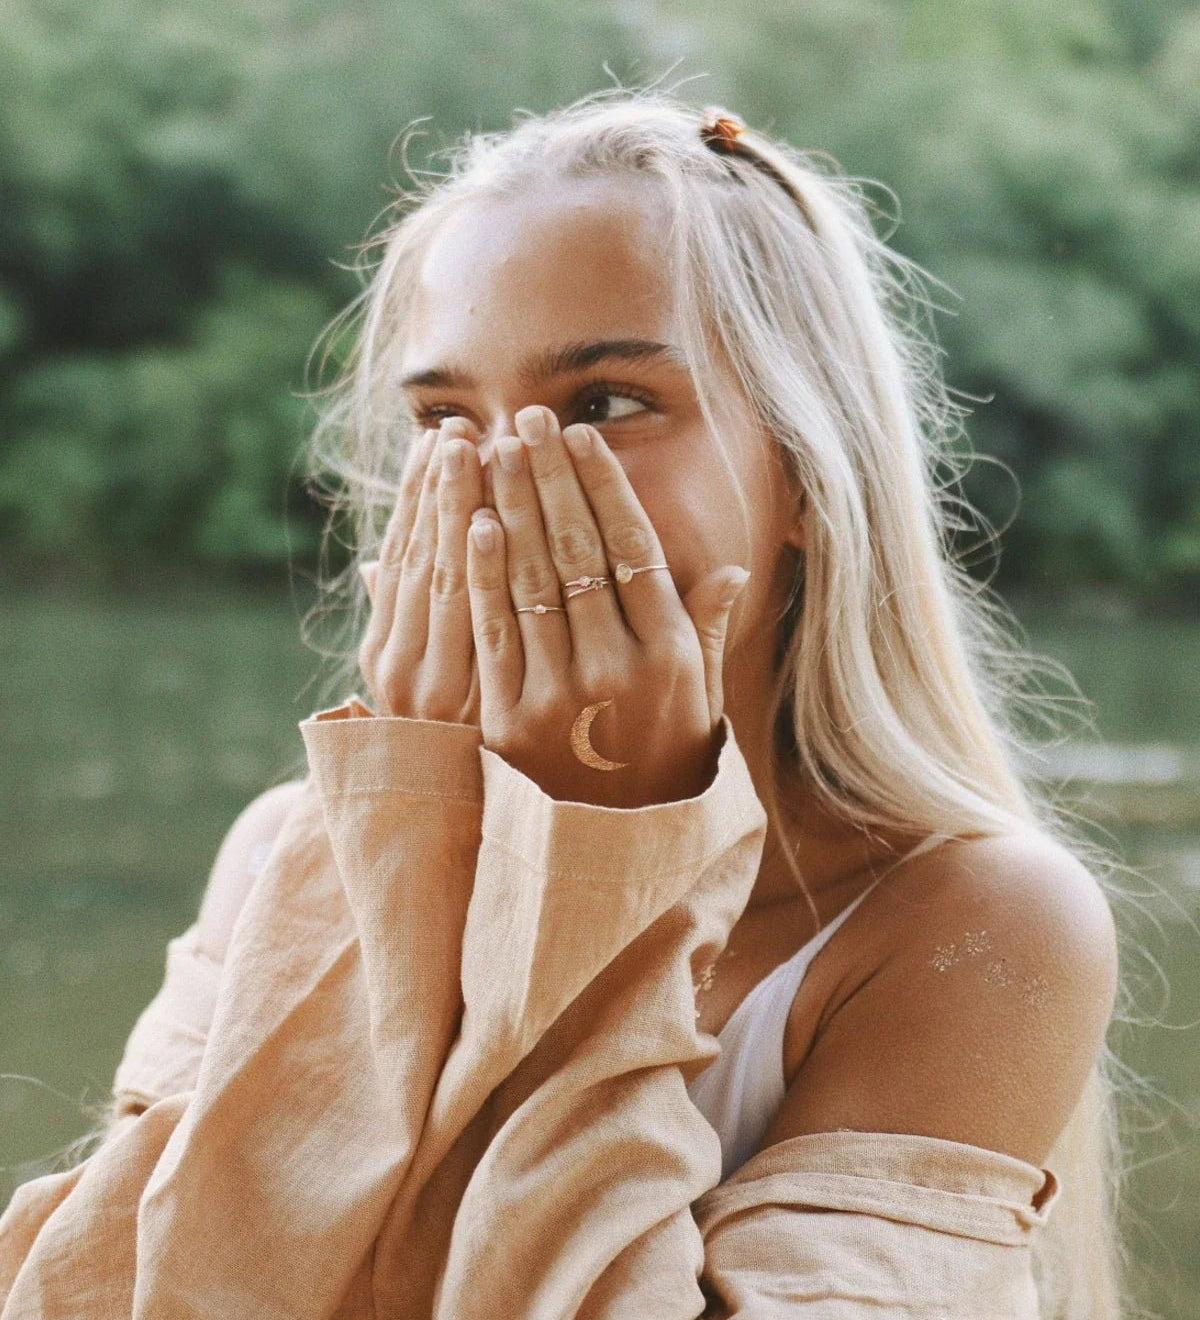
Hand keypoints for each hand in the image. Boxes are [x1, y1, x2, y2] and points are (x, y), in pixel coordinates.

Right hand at [358, 417, 486, 723]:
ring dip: (462, 509)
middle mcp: (404, 663)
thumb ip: (401, 620)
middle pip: (427, 555)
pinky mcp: (480, 707)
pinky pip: (479, 626)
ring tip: (481, 445)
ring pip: (447, 579)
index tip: (438, 439)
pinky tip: (485, 521)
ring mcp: (439, 684)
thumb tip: (375, 564)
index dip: (421, 494)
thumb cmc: (446, 744)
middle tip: (461, 425)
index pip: (408, 552)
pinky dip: (477, 572)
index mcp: (389, 648)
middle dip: (444, 488)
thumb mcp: (416, 683)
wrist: (454, 832)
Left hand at [465, 405, 749, 808]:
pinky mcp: (508, 719)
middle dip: (548, 478)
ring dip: (509, 507)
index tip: (582, 438)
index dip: (605, 488)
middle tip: (527, 420)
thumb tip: (733, 568)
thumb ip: (706, 633)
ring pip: (531, 580)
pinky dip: (481, 574)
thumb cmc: (664, 767)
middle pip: (577, 552)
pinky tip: (472, 522)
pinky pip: (493, 632)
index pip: (633, 551)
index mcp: (670, 657)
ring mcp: (559, 695)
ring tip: (492, 450)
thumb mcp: (702, 702)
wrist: (611, 855)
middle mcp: (617, 670)